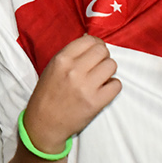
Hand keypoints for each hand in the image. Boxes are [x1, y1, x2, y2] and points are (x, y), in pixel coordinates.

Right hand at [23, 34, 120, 150]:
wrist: (45, 123)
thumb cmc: (49, 94)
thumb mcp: (53, 68)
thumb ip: (71, 54)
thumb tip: (91, 39)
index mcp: (62, 59)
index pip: (89, 40)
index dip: (95, 45)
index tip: (95, 53)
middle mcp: (74, 70)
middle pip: (103, 51)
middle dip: (103, 57)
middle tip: (98, 67)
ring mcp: (86, 87)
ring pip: (112, 65)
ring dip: (108, 71)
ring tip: (100, 79)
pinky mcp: (96, 102)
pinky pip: (116, 85)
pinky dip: (112, 87)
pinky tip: (103, 90)